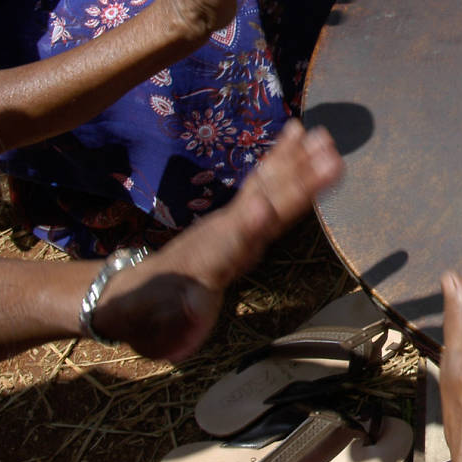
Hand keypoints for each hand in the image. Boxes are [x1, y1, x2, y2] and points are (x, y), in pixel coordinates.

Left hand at [93, 121, 342, 360]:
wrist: (133, 289)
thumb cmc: (148, 315)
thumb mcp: (156, 328)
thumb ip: (173, 324)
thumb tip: (188, 323)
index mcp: (207, 263)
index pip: (230, 245)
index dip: (247, 228)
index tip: (263, 207)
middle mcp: (222, 233)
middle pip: (263, 205)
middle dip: (294, 184)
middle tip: (327, 158)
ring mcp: (230, 221)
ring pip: (266, 188)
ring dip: (296, 163)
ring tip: (324, 138)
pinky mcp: (238, 215)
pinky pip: (263, 183)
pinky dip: (282, 158)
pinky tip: (297, 133)